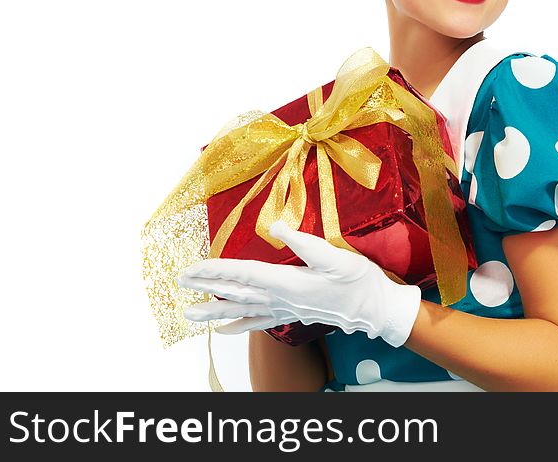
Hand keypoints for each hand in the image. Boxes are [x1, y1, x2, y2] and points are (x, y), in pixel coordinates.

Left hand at [177, 219, 422, 347]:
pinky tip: (224, 330)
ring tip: (191, 314)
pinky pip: (260, 323)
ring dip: (215, 311)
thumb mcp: (337, 257)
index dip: (215, 271)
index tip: (192, 269)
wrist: (377, 310)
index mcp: (289, 282)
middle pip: (237, 294)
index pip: (244, 275)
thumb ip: (304, 243)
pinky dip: (240, 326)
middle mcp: (282, 299)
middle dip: (206, 289)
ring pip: (243, 311)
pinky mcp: (294, 314)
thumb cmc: (360, 283)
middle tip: (180, 285)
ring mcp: (287, 310)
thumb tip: (275, 227)